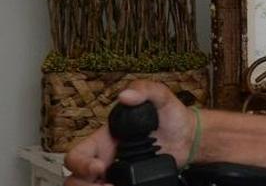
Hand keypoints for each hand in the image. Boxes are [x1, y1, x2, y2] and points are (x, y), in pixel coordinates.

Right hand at [63, 80, 195, 185]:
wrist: (190, 137)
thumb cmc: (172, 116)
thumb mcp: (161, 97)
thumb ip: (145, 89)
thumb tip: (126, 95)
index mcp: (105, 138)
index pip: (76, 154)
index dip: (80, 164)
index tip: (99, 168)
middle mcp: (105, 158)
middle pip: (76, 178)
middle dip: (84, 185)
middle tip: (107, 185)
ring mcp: (117, 172)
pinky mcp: (130, 181)